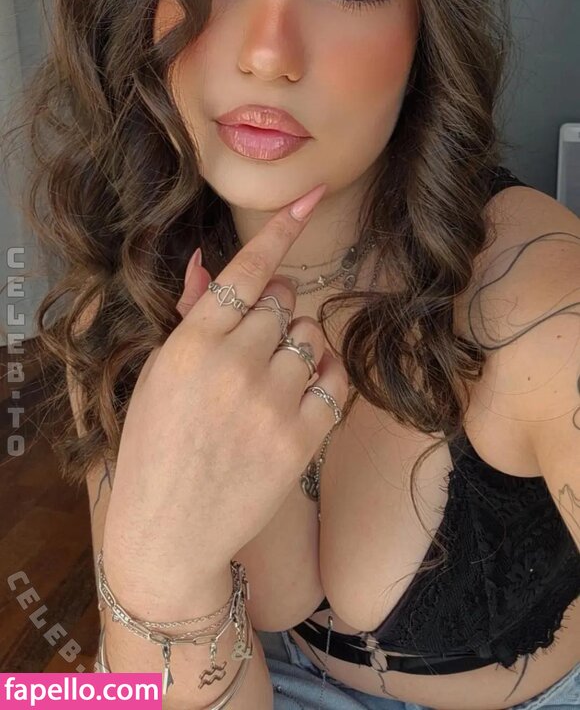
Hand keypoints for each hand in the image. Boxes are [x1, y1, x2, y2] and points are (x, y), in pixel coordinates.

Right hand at [102, 183, 348, 601]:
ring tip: (268, 381)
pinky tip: (298, 396)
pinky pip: (334, 379)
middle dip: (273, 312)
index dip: (282, 230)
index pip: (246, 271)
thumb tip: (210, 261)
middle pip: (283, 300)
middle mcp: (235, 364)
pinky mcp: (302, 438)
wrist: (169, 530)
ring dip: (296, 347)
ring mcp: (272, 402)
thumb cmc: (156, 444)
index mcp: (193, 343)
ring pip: (310, 336)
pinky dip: (322, 378)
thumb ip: (192, 315)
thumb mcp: (161, 373)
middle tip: (253, 347)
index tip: (312, 196)